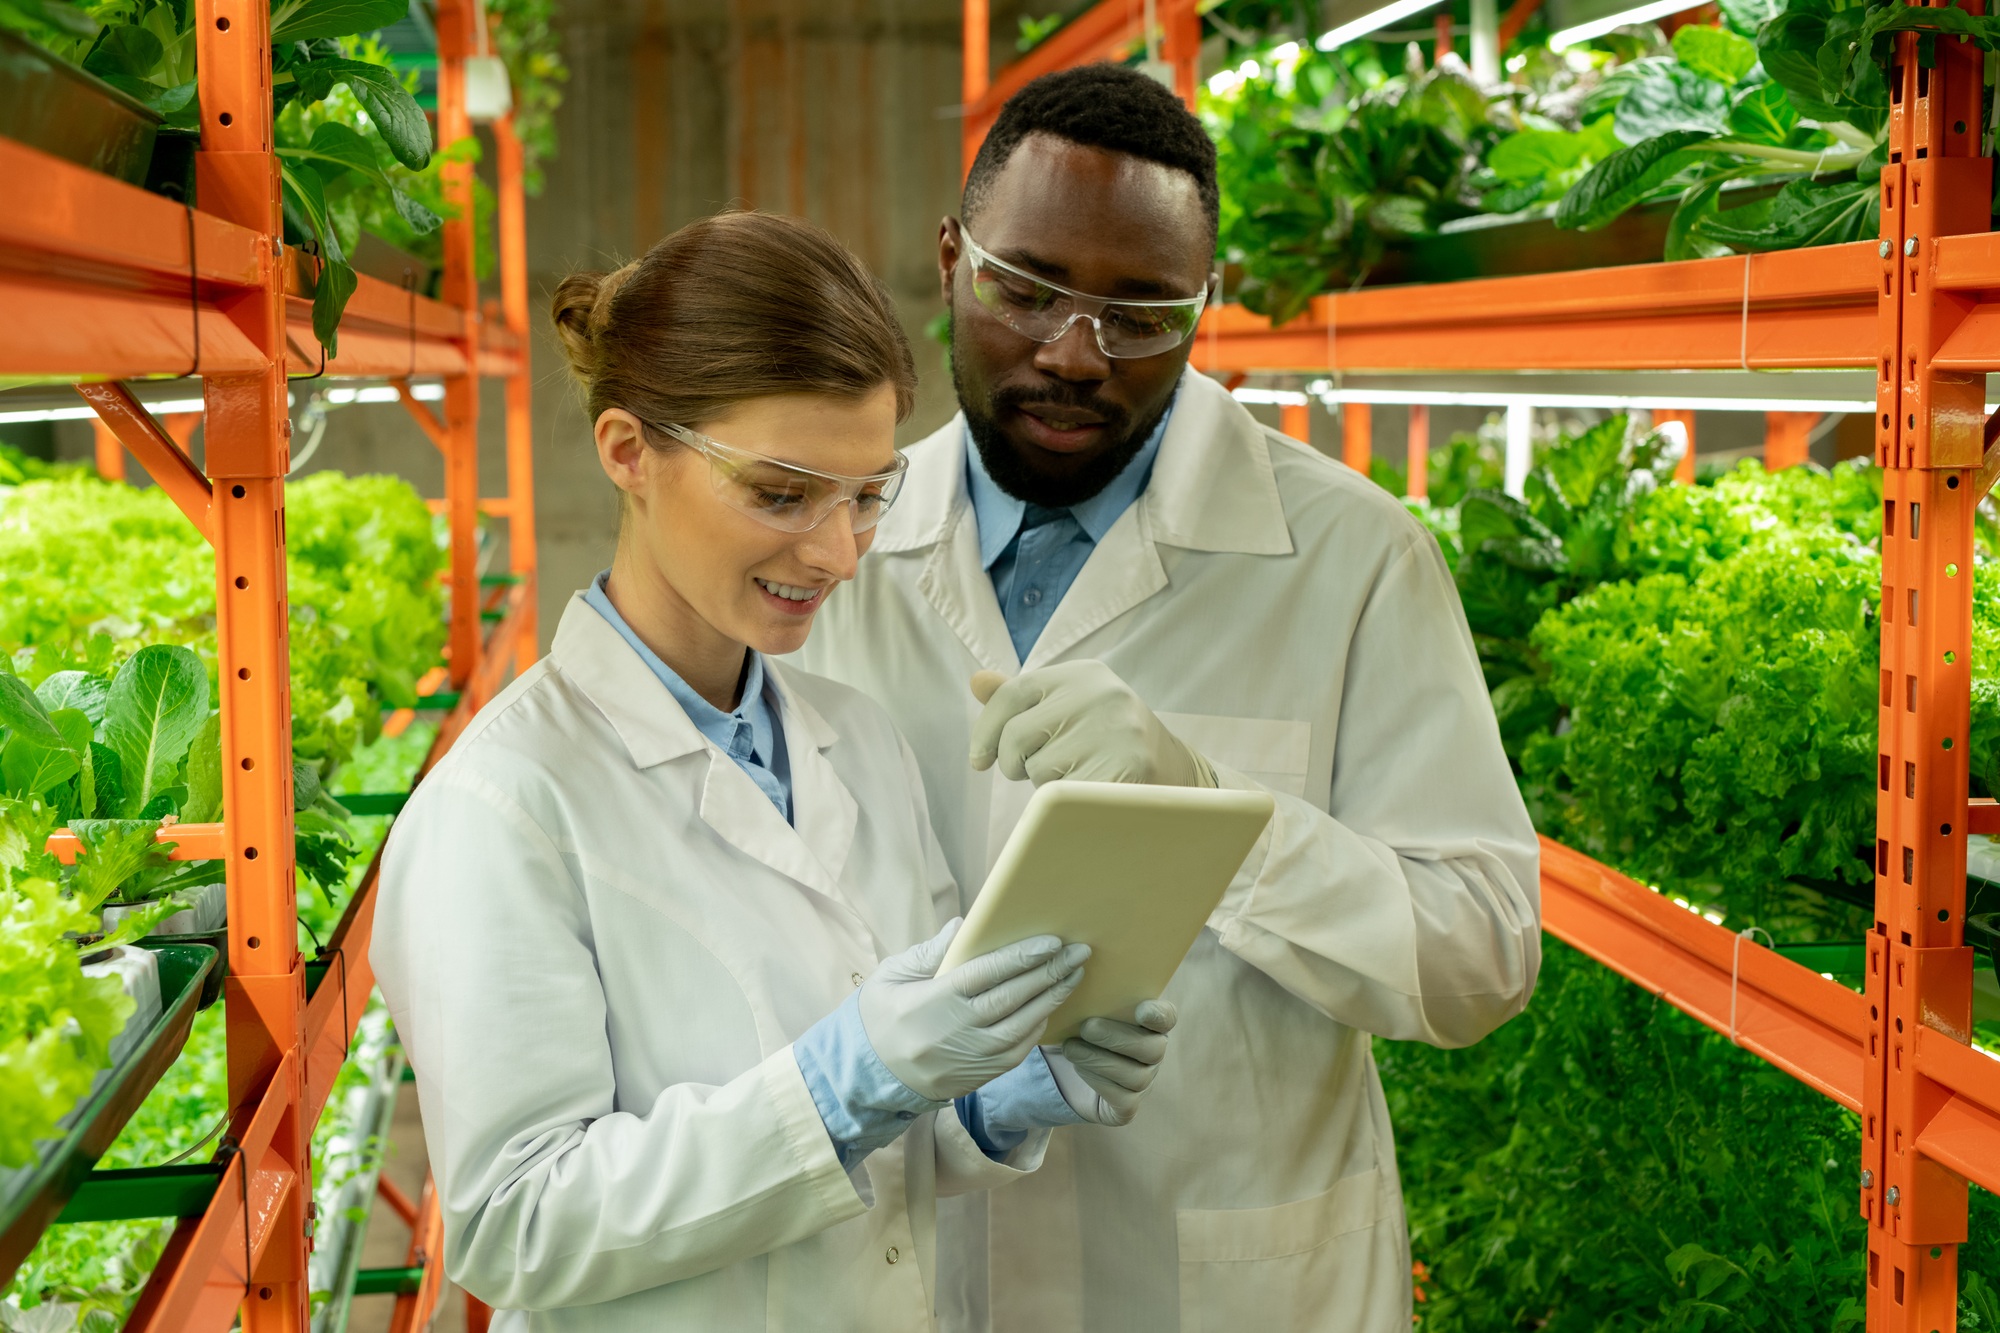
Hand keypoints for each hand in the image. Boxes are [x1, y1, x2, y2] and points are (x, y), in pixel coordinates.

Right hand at [859, 920, 1090, 1101]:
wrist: (867, 1075)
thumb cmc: (880, 1016)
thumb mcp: (892, 976)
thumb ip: (930, 952)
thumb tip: (964, 925)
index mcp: (933, 1001)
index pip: (986, 974)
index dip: (1021, 957)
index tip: (1051, 942)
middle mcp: (955, 1031)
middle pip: (1012, 998)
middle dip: (1050, 973)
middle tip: (1079, 952)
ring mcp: (969, 1058)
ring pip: (1022, 1027)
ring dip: (1052, 1000)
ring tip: (1073, 976)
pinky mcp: (977, 1077)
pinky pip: (1017, 1052)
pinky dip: (1037, 1029)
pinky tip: (1049, 1009)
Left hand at [968, 662, 1215, 787]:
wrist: (1178, 775)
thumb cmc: (1109, 743)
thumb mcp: (1071, 708)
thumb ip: (1024, 699)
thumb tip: (977, 681)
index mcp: (1085, 674)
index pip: (1013, 692)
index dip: (986, 730)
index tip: (979, 760)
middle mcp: (1102, 695)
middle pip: (1017, 735)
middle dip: (1014, 763)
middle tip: (1035, 773)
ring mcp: (1117, 732)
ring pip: (1038, 770)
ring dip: (1045, 786)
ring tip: (1078, 778)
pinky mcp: (1127, 770)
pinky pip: (1062, 797)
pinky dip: (1065, 807)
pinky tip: (1088, 799)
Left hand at [1044, 1000, 1178, 1125]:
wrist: (1062, 1068)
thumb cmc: (1077, 1030)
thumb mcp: (1084, 1009)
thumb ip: (1093, 996)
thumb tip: (1084, 976)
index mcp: (1151, 1024)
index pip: (1167, 1017)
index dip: (1159, 1015)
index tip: (1141, 1010)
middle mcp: (1154, 1054)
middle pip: (1154, 1049)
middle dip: (1117, 1038)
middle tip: (1086, 1027)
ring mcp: (1144, 1082)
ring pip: (1138, 1077)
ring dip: (1100, 1060)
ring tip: (1071, 1048)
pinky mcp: (1128, 1107)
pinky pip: (1123, 1099)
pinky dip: (1098, 1082)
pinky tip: (1078, 1068)